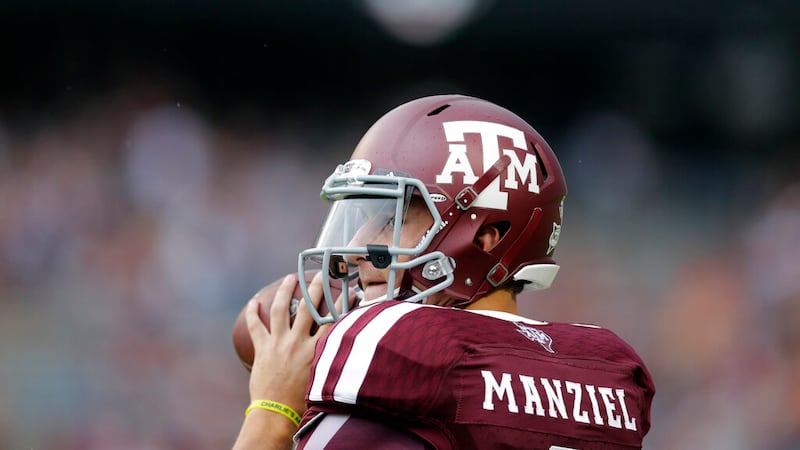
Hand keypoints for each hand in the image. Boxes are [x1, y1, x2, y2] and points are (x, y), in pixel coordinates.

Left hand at [234, 272, 334, 449]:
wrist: (277, 414)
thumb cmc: (302, 402)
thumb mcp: (323, 376)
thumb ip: (331, 359)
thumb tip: (343, 350)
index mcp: (317, 350)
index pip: (334, 320)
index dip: (344, 303)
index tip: (352, 291)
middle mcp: (298, 342)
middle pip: (310, 307)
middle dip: (316, 287)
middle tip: (321, 274)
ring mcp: (279, 343)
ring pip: (282, 309)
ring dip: (286, 290)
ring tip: (290, 277)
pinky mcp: (262, 349)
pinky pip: (256, 326)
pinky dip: (253, 312)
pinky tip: (254, 301)